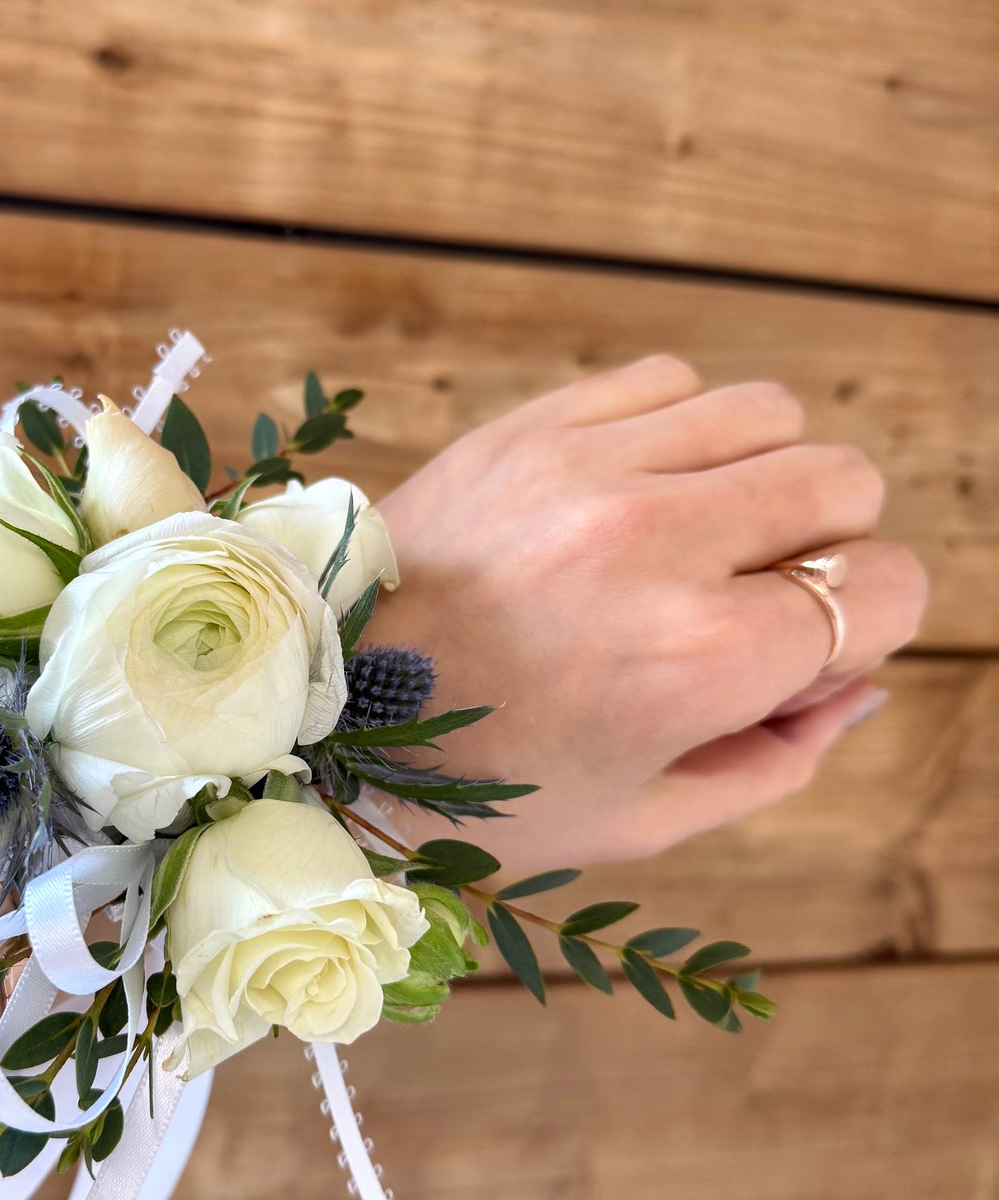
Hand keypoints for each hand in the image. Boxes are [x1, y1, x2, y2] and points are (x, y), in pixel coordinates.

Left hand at [369, 355, 926, 874]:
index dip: (858, 630)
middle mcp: (658, 545)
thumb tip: (859, 684)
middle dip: (826, 547)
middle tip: (751, 595)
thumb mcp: (642, 818)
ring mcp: (589, 469)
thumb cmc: (481, 790)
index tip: (797, 654)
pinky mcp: (530, 426)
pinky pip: (670, 381)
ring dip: (758, 475)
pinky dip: (677, 430)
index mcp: (700, 659)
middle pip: (843, 482)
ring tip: (692, 539)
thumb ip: (778, 757)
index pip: (882, 592)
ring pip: (769, 414)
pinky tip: (631, 492)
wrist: (316, 718)